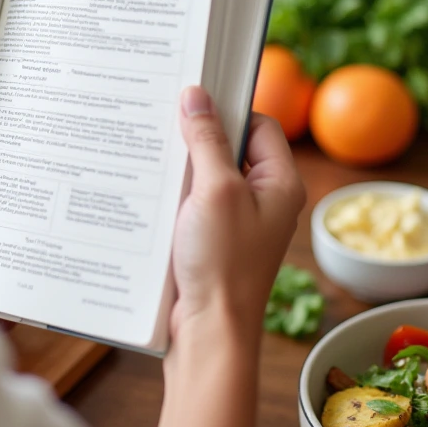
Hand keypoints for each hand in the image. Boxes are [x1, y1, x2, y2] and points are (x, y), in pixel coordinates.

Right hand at [148, 86, 305, 426]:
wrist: (209, 331)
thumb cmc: (223, 263)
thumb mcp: (215, 190)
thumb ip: (206, 140)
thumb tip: (196, 95)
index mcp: (280, 183)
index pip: (259, 124)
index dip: (228, 110)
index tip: (190, 100)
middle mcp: (263, 199)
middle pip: (230, 147)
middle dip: (196, 136)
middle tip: (162, 121)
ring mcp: (237, 220)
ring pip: (206, 175)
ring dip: (181, 166)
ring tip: (149, 155)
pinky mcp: (212, 239)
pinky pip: (193, 201)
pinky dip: (173, 193)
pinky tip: (147, 189)